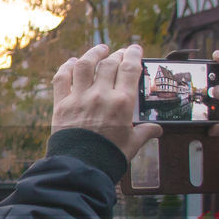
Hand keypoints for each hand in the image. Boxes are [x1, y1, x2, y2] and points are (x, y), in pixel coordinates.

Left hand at [52, 43, 161, 161]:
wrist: (81, 168)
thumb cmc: (109, 157)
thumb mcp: (132, 144)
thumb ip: (145, 132)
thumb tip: (157, 130)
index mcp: (122, 103)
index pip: (130, 69)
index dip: (134, 55)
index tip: (135, 49)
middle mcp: (101, 95)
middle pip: (109, 64)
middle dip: (117, 55)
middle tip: (120, 54)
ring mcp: (79, 97)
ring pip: (84, 64)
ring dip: (93, 54)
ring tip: (100, 50)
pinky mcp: (61, 104)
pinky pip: (62, 78)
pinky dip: (66, 67)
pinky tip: (72, 62)